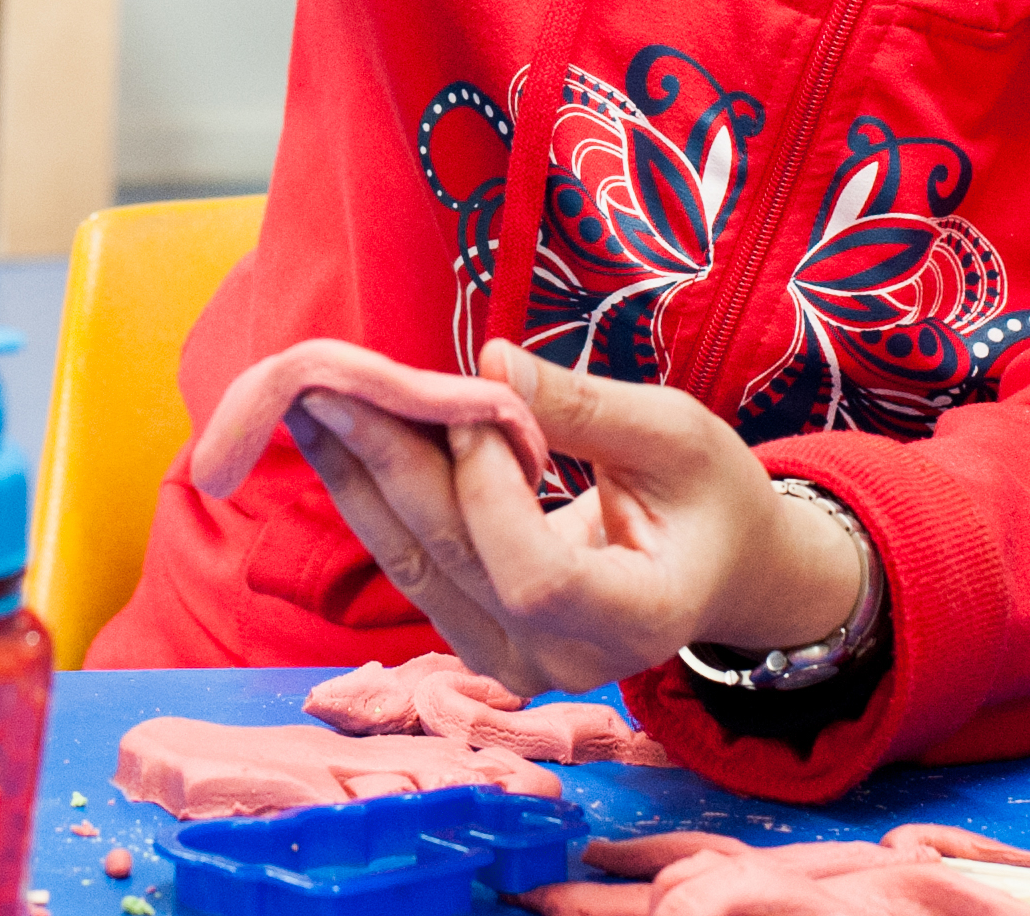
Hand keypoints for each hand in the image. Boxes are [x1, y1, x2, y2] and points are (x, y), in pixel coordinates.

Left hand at [283, 341, 866, 697]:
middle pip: (456, 565)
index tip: (476, 410)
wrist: (719, 570)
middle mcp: (566, 664)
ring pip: (417, 568)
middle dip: (388, 465)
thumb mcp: (675, 435)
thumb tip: (492, 363)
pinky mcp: (478, 641)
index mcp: (638, 622)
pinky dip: (378, 500)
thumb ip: (584, 407)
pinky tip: (342, 440)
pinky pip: (416, 568)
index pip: (535, 577)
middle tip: (329, 382)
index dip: (492, 493)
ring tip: (310, 400)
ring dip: (360, 479)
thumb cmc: (712, 498)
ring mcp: (515, 665)